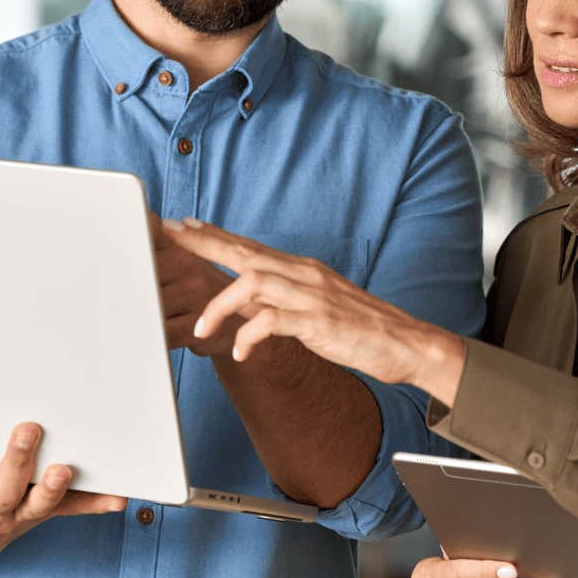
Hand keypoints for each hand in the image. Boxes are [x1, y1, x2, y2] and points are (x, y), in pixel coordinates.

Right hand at [0, 407, 126, 573]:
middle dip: (16, 461)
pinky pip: (69, 512)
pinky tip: (121, 496)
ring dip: (55, 488)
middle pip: (4, 490)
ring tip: (67, 467)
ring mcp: (19, 517)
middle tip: (29, 427)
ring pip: (39, 505)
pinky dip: (95, 505)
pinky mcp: (40, 515)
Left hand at [161, 218, 463, 395]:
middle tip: (170, 236)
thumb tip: (246, 304)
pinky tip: (241, 352)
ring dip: (221, 303)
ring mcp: (312, 296)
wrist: (407, 344)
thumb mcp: (315, 308)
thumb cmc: (360, 330)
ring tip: (202, 327)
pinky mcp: (320, 322)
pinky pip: (274, 321)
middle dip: (204, 243)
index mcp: (302, 270)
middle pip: (245, 251)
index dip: (215, 234)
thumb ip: (281, 301)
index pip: (250, 245)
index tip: (184, 225)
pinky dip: (250, 334)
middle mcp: (304, 275)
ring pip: (254, 282)